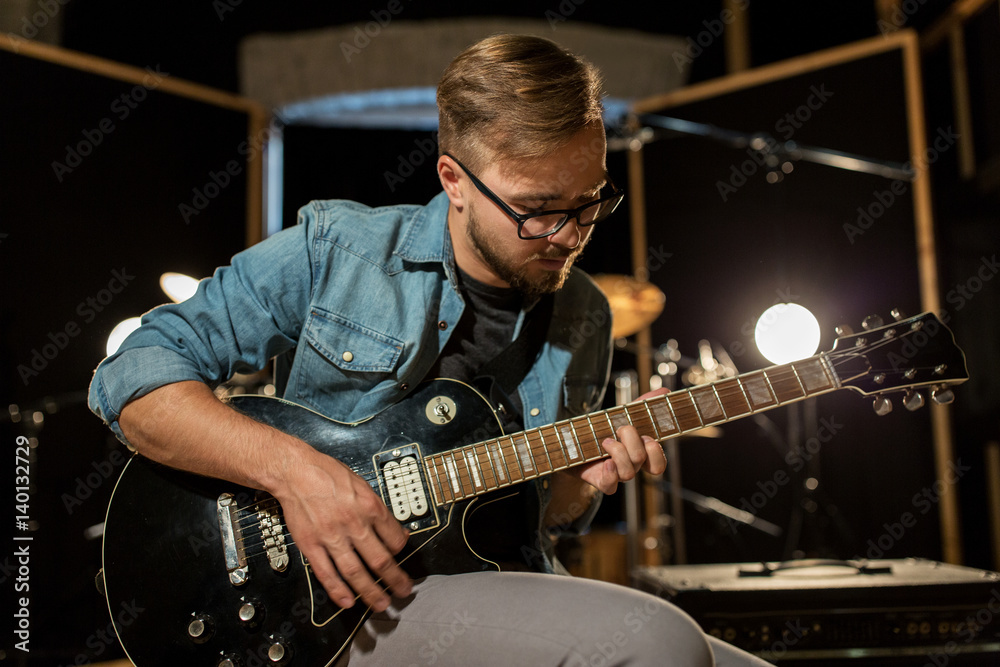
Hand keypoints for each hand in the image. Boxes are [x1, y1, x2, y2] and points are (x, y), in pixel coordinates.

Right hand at [271, 445, 411, 611]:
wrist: (295, 471)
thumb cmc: (327, 474)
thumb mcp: (362, 484)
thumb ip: (378, 508)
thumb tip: (395, 528)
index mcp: (369, 506)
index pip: (394, 538)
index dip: (401, 550)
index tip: (401, 556)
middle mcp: (353, 523)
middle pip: (380, 560)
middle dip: (394, 579)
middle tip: (403, 590)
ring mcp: (331, 536)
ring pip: (355, 571)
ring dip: (370, 591)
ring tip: (381, 603)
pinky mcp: (311, 544)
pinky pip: (326, 572)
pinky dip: (338, 590)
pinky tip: (347, 601)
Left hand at [569, 388, 668, 493]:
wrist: (572, 443)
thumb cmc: (602, 429)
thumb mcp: (622, 414)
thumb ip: (642, 404)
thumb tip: (665, 391)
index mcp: (639, 453)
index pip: (658, 464)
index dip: (656, 453)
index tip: (647, 437)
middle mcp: (630, 466)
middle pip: (641, 460)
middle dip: (632, 441)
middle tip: (621, 429)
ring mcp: (616, 475)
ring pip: (628, 473)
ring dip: (618, 452)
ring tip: (605, 441)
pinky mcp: (600, 481)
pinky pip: (611, 486)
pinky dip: (611, 473)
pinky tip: (605, 461)